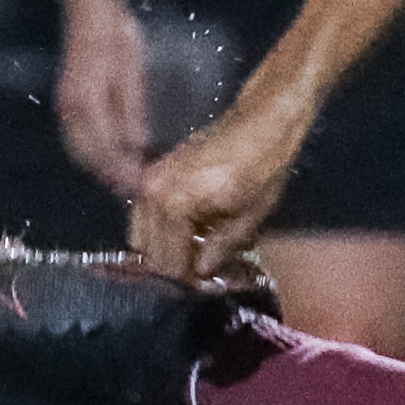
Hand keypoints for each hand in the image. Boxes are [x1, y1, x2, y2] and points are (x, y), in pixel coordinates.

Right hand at [53, 0, 160, 200]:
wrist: (92, 17)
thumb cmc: (117, 43)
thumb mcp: (131, 79)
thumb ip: (130, 116)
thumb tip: (134, 150)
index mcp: (87, 105)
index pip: (103, 151)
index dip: (121, 172)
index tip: (138, 186)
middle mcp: (70, 111)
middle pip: (87, 157)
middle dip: (109, 177)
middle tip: (133, 191)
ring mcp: (65, 108)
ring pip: (79, 151)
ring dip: (99, 169)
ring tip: (123, 180)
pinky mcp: (67, 104)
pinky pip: (76, 139)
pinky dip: (92, 153)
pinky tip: (111, 157)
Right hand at [129, 88, 303, 281]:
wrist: (261, 122)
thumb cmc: (262, 167)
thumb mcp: (249, 216)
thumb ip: (220, 249)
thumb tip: (202, 274)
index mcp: (175, 205)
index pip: (169, 262)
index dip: (189, 278)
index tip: (208, 281)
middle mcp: (152, 193)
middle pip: (150, 251)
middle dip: (175, 264)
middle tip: (203, 268)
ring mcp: (148, 181)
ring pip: (142, 234)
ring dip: (167, 246)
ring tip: (197, 249)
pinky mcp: (152, 173)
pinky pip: (146, 214)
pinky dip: (163, 228)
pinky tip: (191, 229)